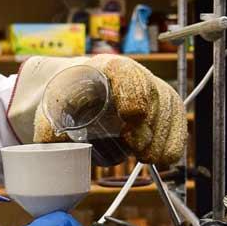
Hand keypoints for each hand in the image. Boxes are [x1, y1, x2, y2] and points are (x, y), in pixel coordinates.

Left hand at [32, 54, 186, 164]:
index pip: (127, 73)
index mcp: (106, 67)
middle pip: (152, 94)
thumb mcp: (53, 108)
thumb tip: (50, 147)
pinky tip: (165, 157)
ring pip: (168, 108)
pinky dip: (174, 140)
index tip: (131, 116)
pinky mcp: (162, 106)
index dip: (134, 93)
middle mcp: (134, 74)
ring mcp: (151, 89)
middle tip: (138, 149)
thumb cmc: (69, 97)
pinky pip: (177, 120)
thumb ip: (49, 127)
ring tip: (147, 158)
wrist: (80, 92)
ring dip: (162, 136)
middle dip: (149, 124)